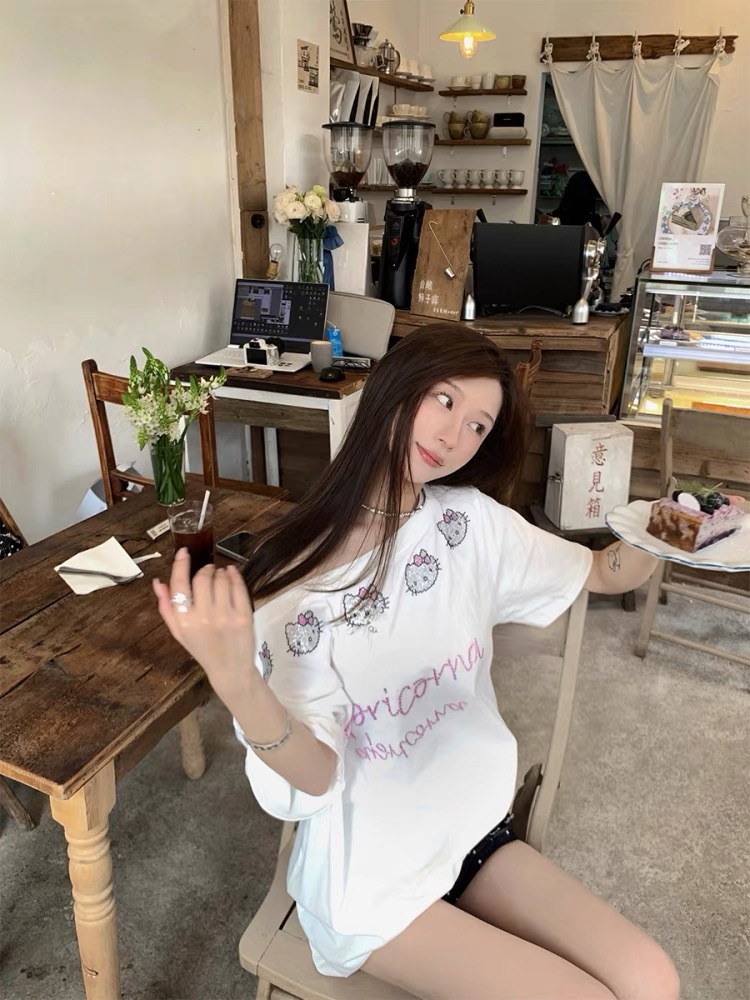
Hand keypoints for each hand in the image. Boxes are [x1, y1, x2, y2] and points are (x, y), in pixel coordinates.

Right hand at [153, 548, 257, 701]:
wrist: (229, 669)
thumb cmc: (201, 648)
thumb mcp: (178, 631)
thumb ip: (166, 607)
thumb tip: (157, 582)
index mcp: (183, 621)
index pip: (179, 584)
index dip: (181, 564)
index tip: (184, 552)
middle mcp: (203, 617)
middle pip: (202, 578)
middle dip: (205, 570)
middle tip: (208, 571)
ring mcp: (225, 616)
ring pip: (221, 579)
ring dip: (220, 573)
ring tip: (219, 577)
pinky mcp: (244, 616)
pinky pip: (238, 586)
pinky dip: (234, 575)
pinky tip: (231, 574)